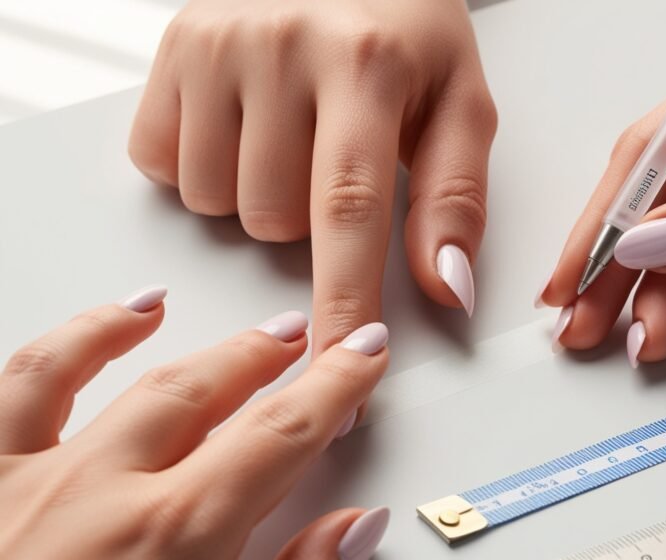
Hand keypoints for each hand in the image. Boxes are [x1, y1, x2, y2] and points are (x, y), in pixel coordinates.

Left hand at [0, 286, 389, 559]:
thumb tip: (352, 531)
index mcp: (172, 539)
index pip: (281, 434)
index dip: (334, 386)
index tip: (361, 356)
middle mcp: (98, 493)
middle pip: (203, 390)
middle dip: (262, 355)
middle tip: (300, 336)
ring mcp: (21, 483)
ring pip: (97, 368)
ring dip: (149, 334)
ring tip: (181, 307)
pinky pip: (11, 390)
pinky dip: (55, 348)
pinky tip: (79, 333)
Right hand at [128, 0, 497, 351]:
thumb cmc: (407, 30)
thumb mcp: (458, 102)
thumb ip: (455, 199)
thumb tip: (448, 289)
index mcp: (366, 63)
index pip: (349, 210)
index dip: (342, 304)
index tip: (338, 377)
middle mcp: (281, 45)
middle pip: (272, 221)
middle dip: (308, 220)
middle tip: (334, 156)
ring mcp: (216, 44)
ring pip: (216, 202)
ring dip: (256, 194)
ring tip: (291, 135)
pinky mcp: (173, 46)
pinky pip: (165, 166)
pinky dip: (205, 166)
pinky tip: (245, 124)